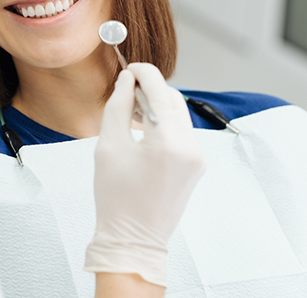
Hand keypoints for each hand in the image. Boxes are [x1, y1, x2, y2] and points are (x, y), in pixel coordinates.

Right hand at [85, 63, 205, 287]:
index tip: (129, 68)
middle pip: (173, 98)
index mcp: (167, 142)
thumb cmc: (115, 196)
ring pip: (179, 114)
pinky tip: (146, 131)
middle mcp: (190, 147)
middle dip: (151, 89)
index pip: (159, 89)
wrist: (133, 240)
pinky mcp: (197, 165)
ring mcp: (197, 157)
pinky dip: (165, 123)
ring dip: (158, 105)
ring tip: (133, 114)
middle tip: (126, 93)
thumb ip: (118, 106)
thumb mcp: (109, 145)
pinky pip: (182, 132)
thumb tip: (127, 80)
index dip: (143, 72)